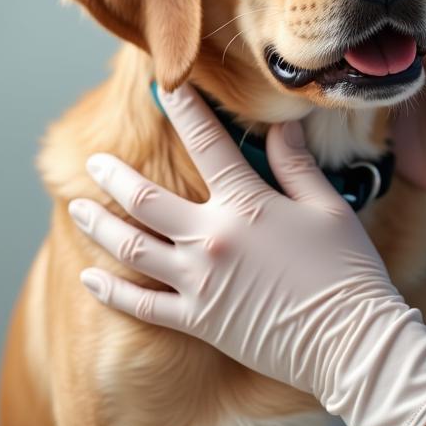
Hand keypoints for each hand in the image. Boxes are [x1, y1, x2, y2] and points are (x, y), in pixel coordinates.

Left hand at [68, 82, 425, 425]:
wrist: (348, 338)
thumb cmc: (345, 268)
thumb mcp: (326, 205)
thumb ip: (295, 164)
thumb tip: (280, 126)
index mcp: (246, 204)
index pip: (206, 143)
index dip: (184, 109)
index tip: (166, 87)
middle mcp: (211, 239)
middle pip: (145, 200)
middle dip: (114, 176)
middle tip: (94, 163)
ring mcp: (199, 282)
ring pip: (131, 248)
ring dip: (99, 227)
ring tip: (77, 211)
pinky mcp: (198, 320)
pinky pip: (142, 306)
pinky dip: (111, 291)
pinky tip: (90, 278)